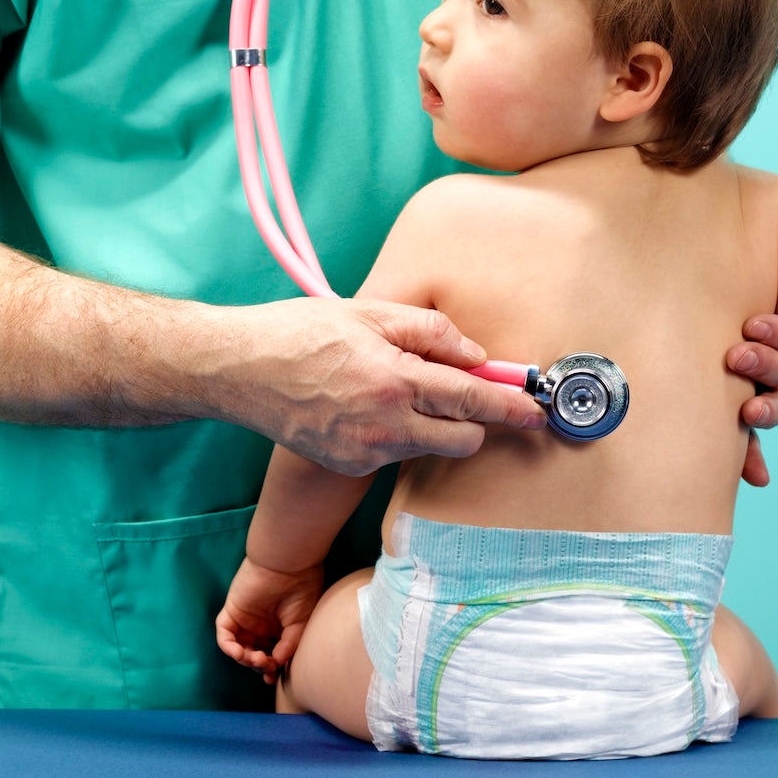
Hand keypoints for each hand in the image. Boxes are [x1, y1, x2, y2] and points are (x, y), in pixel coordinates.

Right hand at [210, 298, 546, 474]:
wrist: (241, 369)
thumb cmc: (301, 332)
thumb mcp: (369, 312)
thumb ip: (430, 332)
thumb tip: (475, 356)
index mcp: (396, 380)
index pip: (472, 400)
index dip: (511, 406)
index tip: (537, 412)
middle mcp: (385, 424)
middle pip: (463, 439)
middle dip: (476, 421)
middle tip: (473, 396)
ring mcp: (366, 452)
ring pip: (430, 448)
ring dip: (435, 426)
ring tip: (400, 390)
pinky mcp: (349, 466)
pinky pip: (395, 454)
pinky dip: (399, 434)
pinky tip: (372, 407)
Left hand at [215, 556, 324, 684]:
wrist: (289, 565)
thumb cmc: (301, 590)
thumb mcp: (300, 625)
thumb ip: (288, 647)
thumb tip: (276, 665)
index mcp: (279, 628)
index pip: (270, 654)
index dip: (270, 669)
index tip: (273, 678)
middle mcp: (261, 625)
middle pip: (253, 654)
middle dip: (259, 665)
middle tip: (268, 666)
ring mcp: (246, 619)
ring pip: (238, 648)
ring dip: (245, 659)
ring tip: (257, 659)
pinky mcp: (233, 611)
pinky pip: (224, 634)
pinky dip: (228, 647)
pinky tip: (240, 653)